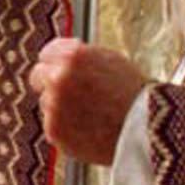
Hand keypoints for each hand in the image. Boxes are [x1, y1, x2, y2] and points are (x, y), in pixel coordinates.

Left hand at [27, 39, 149, 166]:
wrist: (146, 130)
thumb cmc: (134, 95)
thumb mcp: (110, 59)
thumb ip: (80, 55)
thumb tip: (62, 55)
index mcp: (72, 56)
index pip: (46, 53)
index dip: (55, 62)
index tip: (58, 68)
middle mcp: (58, 79)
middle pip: (37, 76)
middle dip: (49, 82)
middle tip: (69, 93)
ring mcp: (54, 106)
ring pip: (47, 103)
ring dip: (60, 107)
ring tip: (90, 114)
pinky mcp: (54, 131)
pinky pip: (53, 126)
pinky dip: (66, 128)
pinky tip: (88, 128)